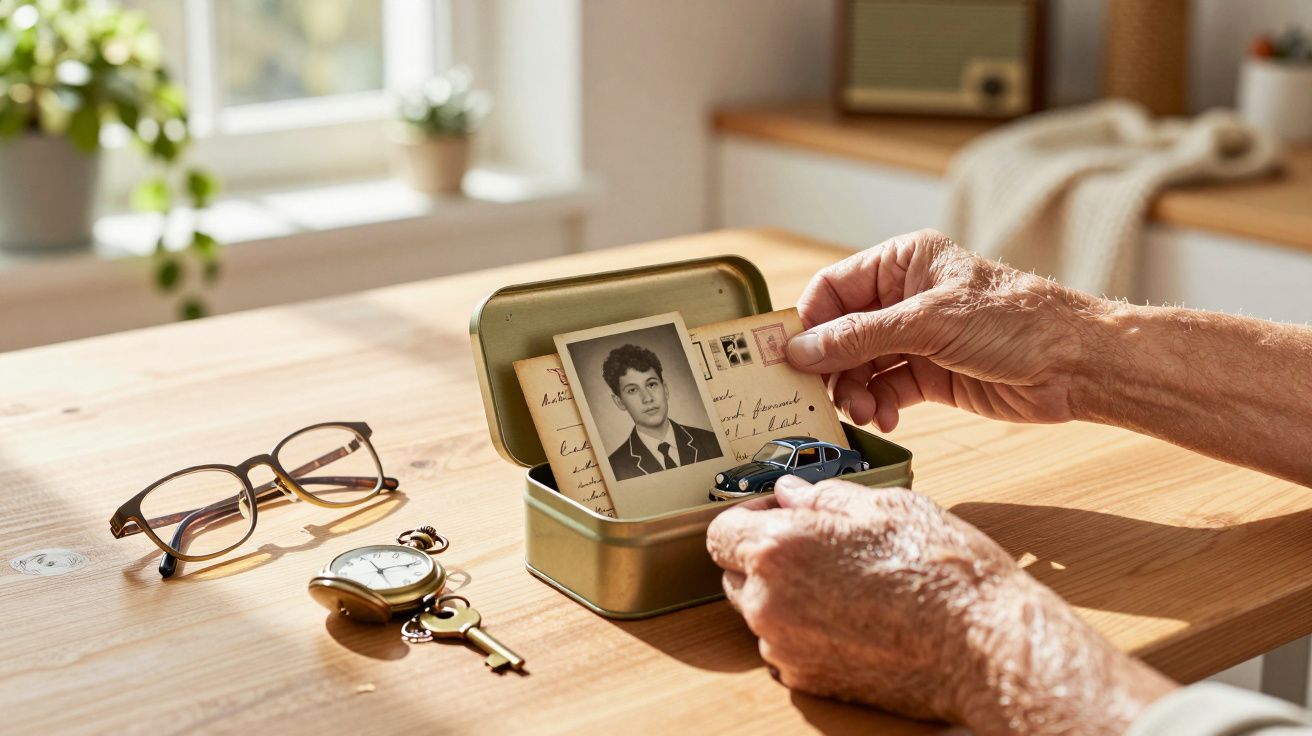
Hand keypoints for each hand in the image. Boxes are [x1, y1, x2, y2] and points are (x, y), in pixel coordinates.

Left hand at [705, 476, 1175, 734]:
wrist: (984, 645)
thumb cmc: (942, 571)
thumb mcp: (886, 506)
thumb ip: (824, 497)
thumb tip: (793, 494)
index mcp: (779, 549)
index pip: (721, 532)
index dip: (748, 518)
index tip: (777, 513)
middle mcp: (769, 603)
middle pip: (735, 574)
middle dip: (763, 556)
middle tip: (816, 545)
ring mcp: (785, 648)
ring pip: (761, 612)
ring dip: (785, 595)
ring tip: (845, 582)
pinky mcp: (809, 681)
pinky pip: (786, 647)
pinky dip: (806, 631)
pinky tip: (854, 616)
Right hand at [786, 229, 1103, 430]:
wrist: (1077, 366)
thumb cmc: (1017, 321)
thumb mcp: (931, 322)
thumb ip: (861, 336)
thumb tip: (800, 350)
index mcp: (903, 262)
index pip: (833, 289)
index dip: (809, 323)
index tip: (790, 357)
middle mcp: (904, 298)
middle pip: (840, 332)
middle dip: (830, 366)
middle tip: (822, 396)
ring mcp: (915, 339)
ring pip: (858, 367)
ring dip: (854, 392)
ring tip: (863, 411)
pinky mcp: (929, 376)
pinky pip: (884, 392)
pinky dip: (878, 407)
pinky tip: (886, 420)